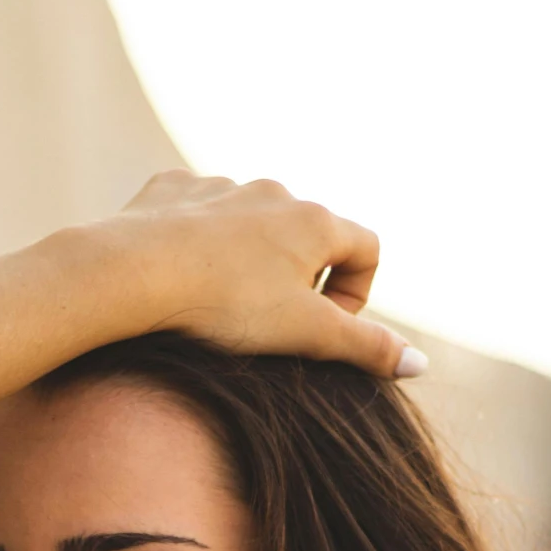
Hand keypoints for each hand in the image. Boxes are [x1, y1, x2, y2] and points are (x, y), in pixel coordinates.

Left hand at [0, 170, 420, 430]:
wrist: (131, 272)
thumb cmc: (224, 305)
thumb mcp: (304, 335)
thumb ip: (365, 349)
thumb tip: (419, 364)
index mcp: (315, 220)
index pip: (367, 248)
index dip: (356, 295)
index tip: (324, 330)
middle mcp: (273, 191)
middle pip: (308, 233)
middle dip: (299, 279)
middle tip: (269, 325)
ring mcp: (218, 186)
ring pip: (250, 223)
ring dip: (248, 260)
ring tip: (218, 305)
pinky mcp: (169, 190)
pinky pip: (195, 214)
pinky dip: (196, 243)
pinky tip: (176, 278)